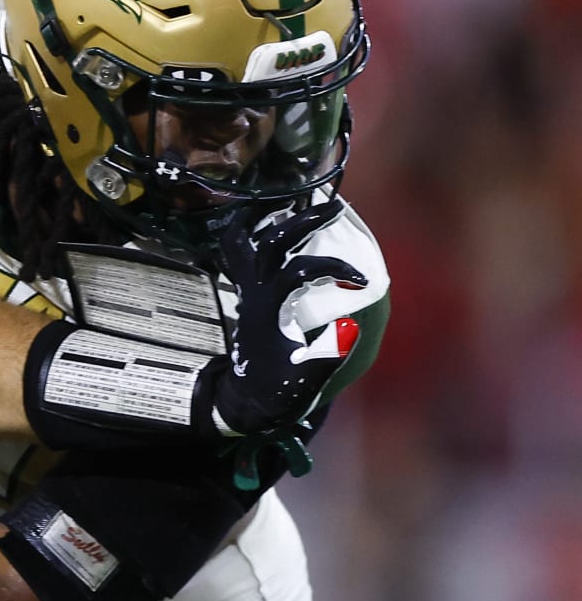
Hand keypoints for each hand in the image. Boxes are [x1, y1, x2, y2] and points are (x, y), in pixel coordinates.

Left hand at [201, 200, 365, 437]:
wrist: (245, 401)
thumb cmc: (277, 391)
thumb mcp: (305, 379)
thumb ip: (328, 354)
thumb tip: (351, 326)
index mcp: (267, 308)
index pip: (296, 272)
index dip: (329, 268)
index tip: (361, 280)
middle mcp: (252, 293)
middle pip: (269, 243)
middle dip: (302, 221)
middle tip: (334, 205)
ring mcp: (246, 291)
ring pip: (244, 242)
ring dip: (266, 218)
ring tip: (293, 198)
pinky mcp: (247, 294)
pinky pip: (239, 254)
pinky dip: (249, 233)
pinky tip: (269, 221)